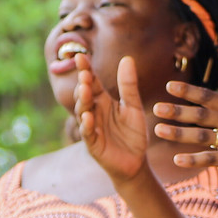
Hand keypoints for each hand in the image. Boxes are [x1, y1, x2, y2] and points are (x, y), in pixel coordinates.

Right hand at [78, 58, 153, 182]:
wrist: (136, 162)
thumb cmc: (132, 134)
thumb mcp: (133, 107)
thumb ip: (129, 85)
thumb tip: (127, 58)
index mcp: (103, 100)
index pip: (92, 81)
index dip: (86, 69)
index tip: (81, 55)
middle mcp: (94, 111)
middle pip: (84, 94)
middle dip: (83, 83)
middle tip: (85, 73)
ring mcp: (91, 127)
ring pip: (83, 111)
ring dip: (83, 100)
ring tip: (85, 89)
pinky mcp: (93, 144)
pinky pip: (87, 132)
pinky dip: (87, 124)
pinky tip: (88, 116)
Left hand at [154, 67, 217, 181]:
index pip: (210, 97)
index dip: (189, 91)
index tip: (169, 85)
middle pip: (202, 115)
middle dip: (178, 111)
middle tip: (156, 107)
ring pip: (203, 137)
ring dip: (180, 134)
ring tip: (159, 131)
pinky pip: (213, 159)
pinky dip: (195, 160)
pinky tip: (177, 160)